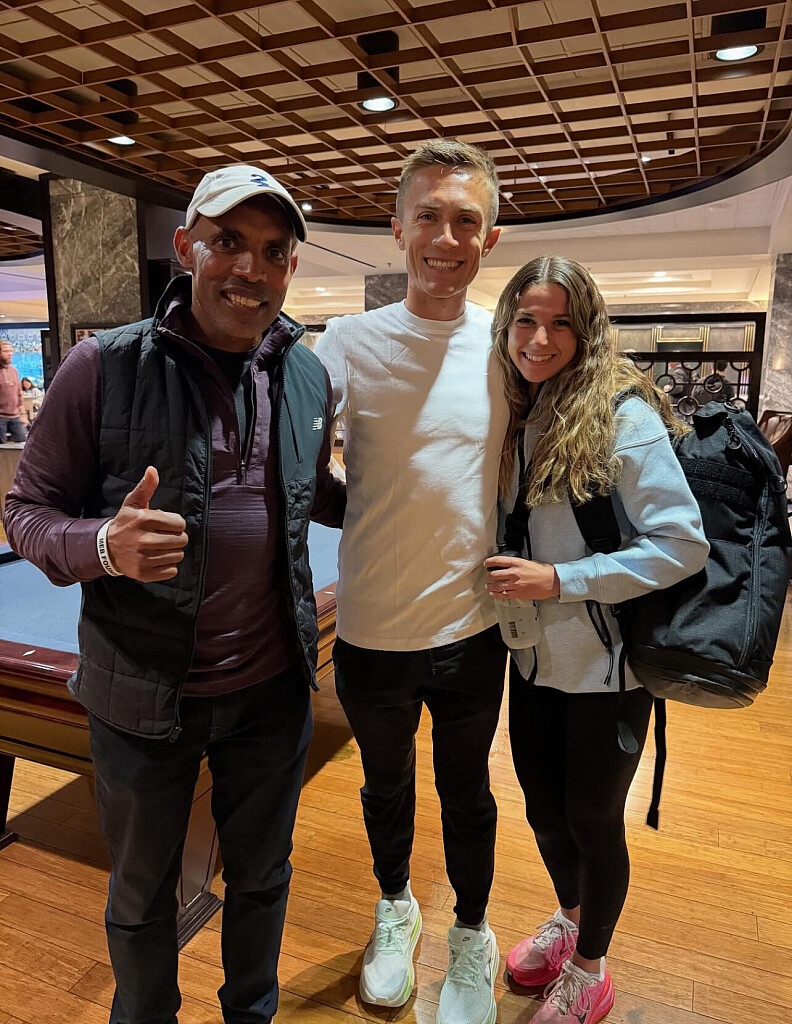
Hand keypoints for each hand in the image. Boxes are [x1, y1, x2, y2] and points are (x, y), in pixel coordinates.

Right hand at [106, 467, 188, 581]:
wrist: (106, 549)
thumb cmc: (125, 523)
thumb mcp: (133, 504)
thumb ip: (146, 487)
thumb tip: (152, 470)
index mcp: (144, 520)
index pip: (179, 523)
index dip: (176, 523)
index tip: (167, 524)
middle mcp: (144, 540)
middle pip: (181, 540)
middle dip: (177, 538)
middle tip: (166, 536)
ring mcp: (144, 558)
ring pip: (178, 556)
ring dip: (173, 552)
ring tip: (161, 547)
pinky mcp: (144, 573)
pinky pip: (172, 571)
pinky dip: (168, 566)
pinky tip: (157, 559)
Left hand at [484, 555, 559, 600]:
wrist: (552, 581)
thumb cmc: (543, 571)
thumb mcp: (528, 562)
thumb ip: (516, 564)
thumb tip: (506, 566)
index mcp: (517, 563)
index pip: (497, 561)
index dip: (489, 562)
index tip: (486, 564)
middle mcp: (514, 573)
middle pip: (494, 575)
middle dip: (488, 576)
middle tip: (486, 576)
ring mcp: (515, 584)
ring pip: (497, 586)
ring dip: (490, 586)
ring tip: (488, 586)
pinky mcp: (518, 594)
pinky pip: (503, 595)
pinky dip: (496, 594)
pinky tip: (493, 593)